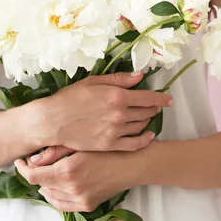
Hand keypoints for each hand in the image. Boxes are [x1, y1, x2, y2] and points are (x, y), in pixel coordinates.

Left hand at [15, 150, 142, 211]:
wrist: (132, 163)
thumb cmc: (107, 147)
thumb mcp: (80, 143)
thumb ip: (54, 152)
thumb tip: (32, 160)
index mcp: (68, 170)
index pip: (33, 176)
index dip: (22, 169)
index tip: (19, 161)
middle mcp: (72, 188)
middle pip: (40, 186)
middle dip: (34, 174)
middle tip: (33, 163)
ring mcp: (80, 200)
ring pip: (50, 196)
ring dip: (44, 185)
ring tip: (44, 173)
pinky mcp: (87, 206)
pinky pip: (63, 205)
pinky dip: (54, 197)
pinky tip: (55, 187)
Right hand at [38, 71, 171, 151]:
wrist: (52, 121)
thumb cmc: (70, 98)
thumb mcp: (93, 82)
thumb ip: (119, 79)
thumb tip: (139, 75)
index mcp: (117, 96)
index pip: (148, 97)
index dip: (161, 98)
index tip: (168, 99)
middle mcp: (120, 114)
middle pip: (147, 112)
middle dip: (154, 108)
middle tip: (155, 106)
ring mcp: (115, 131)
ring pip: (141, 126)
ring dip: (147, 120)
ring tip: (147, 117)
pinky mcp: (109, 145)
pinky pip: (134, 144)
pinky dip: (144, 139)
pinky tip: (147, 135)